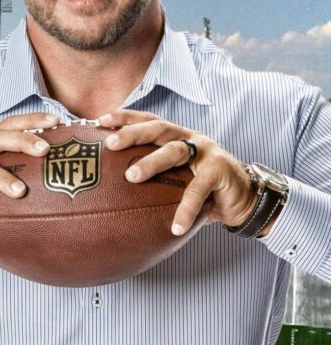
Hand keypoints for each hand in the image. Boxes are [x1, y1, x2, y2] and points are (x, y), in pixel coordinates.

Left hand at [98, 110, 258, 235]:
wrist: (243, 200)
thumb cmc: (200, 188)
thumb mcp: (174, 177)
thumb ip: (151, 174)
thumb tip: (108, 188)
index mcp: (175, 135)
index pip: (148, 120)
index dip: (125, 118)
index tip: (100, 120)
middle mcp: (189, 138)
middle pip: (158, 128)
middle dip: (132, 133)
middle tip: (110, 144)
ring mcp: (206, 152)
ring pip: (174, 151)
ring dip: (151, 162)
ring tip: (131, 177)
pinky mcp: (220, 171)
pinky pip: (199, 189)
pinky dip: (186, 208)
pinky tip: (176, 226)